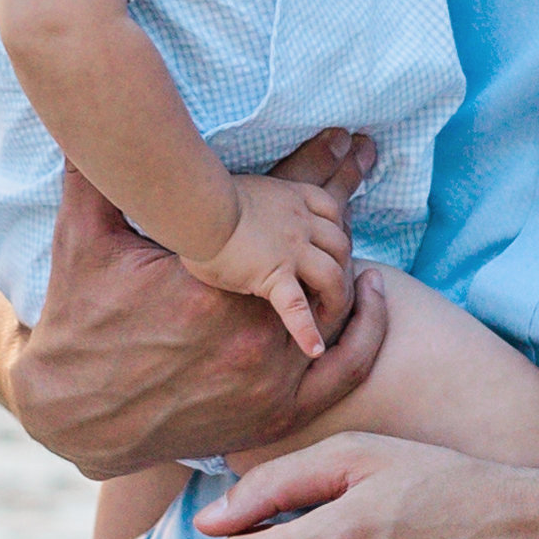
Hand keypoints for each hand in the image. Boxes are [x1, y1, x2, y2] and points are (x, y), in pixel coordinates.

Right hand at [0, 133, 390, 480]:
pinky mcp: (278, 407)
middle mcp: (248, 323)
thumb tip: (80, 118)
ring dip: (343, 266)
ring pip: (333, 298)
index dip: (319, 163)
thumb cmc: (77, 320)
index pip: (284, 202)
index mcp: (211, 272)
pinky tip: (365, 299)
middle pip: (320, 247)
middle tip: (364, 156)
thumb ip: (92, 175)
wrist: (80, 413)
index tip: (345, 135)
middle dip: (338, 203)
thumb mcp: (81, 239)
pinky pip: (341, 367)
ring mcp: (268, 365)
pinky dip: (359, 330)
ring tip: (351, 234)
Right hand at [182, 174, 353, 358]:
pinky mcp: (274, 275)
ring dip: (337, 297)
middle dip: (343, 267)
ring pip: (333, 275)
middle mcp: (300, 222)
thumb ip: (258, 204)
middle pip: (340, 244)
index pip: (332, 212)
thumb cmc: (206, 199)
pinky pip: (297, 306)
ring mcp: (292, 250)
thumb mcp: (243, 190)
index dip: (336, 232)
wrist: (195, 204)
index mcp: (292, 198)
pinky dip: (307, 329)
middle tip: (333, 288)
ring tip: (329, 316)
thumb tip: (247, 215)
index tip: (329, 248)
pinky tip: (314, 349)